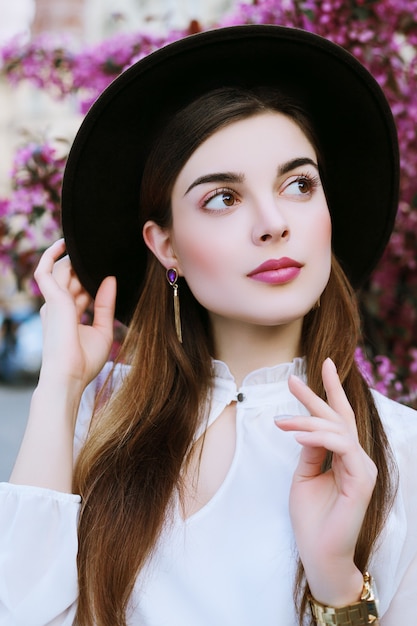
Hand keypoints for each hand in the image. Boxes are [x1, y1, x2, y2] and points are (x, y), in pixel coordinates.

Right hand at [34, 239, 116, 393]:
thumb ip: (105, 304)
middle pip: (71, 278)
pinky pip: (44, 270)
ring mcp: (53, 302)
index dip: (93, 280)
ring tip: (89, 246)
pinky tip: (64, 243)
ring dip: (74, 260)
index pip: (80, 290)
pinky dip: (51, 255)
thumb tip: (110, 279)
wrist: (70, 376)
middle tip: (103, 253)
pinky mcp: (51, 299)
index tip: (109, 270)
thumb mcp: (103, 330)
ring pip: (60, 271)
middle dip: (85, 267)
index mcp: (68, 315)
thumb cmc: (85, 361)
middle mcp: (58, 307)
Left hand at [275, 358, 376, 604]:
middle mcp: (357, 459)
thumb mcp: (304, 476)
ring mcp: (362, 468)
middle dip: (315, 395)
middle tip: (292, 380)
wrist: (319, 554)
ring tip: (280, 422)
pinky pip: (341, 446)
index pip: (339, 418)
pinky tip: (297, 435)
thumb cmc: (311, 518)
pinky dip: (318, 437)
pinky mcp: (362, 480)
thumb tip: (305, 428)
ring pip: (337, 429)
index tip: (322, 365)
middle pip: (338, 417)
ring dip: (306, 421)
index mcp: (345, 457)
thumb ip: (309, 451)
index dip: (331, 391)